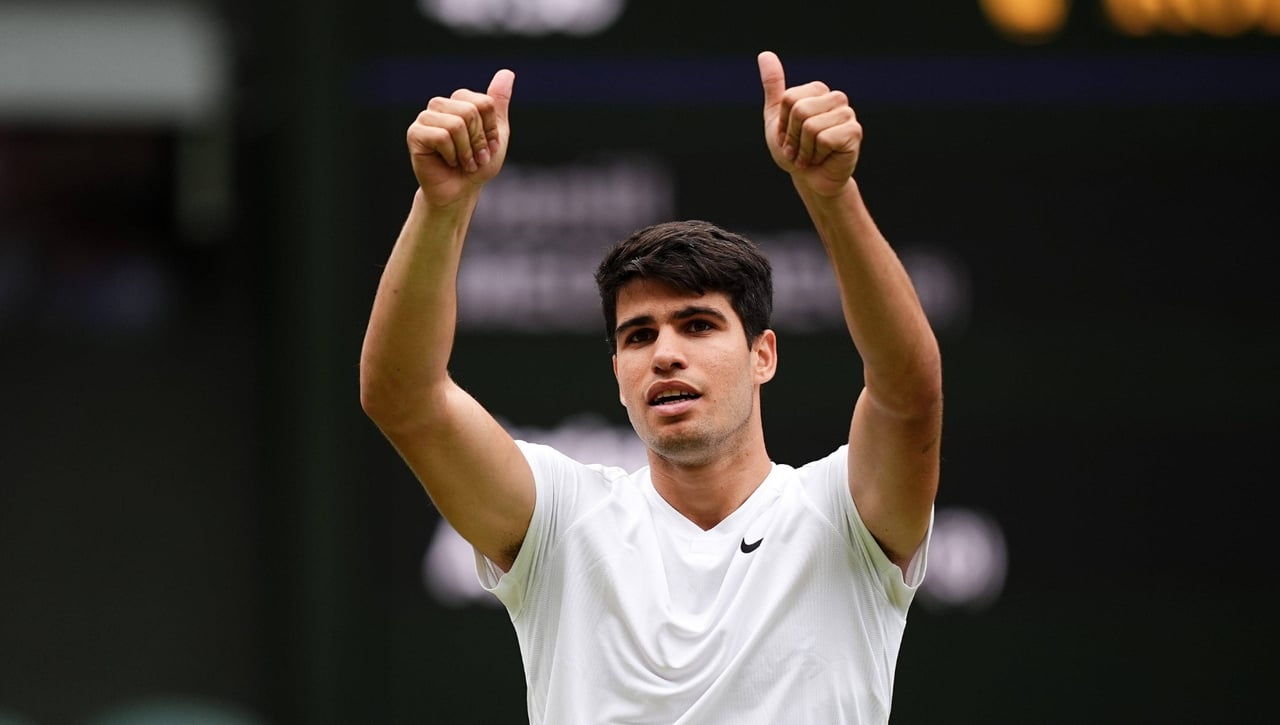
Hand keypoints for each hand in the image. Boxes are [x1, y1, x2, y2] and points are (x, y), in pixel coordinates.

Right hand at [407, 69, 514, 206]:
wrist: (460, 191)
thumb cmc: (477, 164)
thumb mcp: (496, 134)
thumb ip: (498, 103)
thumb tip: (507, 72)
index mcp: (459, 100)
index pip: (484, 103)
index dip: (490, 130)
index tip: (488, 146)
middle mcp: (441, 105)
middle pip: (470, 112)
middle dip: (478, 141)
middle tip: (475, 158)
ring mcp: (426, 117)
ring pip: (456, 124)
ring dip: (466, 150)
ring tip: (462, 162)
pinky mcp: (415, 133)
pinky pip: (441, 136)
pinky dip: (451, 154)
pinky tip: (447, 162)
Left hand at [758, 51, 859, 196]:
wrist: (811, 180)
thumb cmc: (795, 151)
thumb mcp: (777, 118)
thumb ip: (774, 87)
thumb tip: (765, 54)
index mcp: (817, 90)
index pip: (789, 99)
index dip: (784, 124)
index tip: (789, 136)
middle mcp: (835, 98)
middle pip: (799, 109)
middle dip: (792, 137)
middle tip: (799, 149)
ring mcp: (847, 114)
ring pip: (811, 126)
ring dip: (804, 149)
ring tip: (811, 155)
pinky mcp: (854, 132)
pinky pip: (825, 139)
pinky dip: (817, 155)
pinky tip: (823, 159)